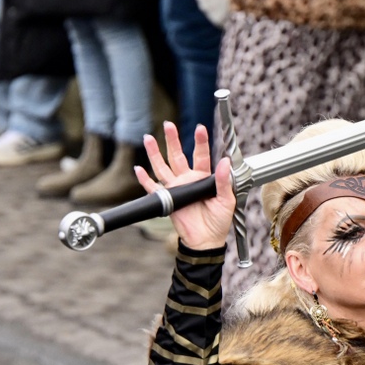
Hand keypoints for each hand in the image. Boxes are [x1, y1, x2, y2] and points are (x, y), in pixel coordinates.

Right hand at [136, 122, 236, 251]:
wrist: (205, 240)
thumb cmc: (218, 221)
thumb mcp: (225, 200)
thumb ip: (223, 181)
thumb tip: (225, 162)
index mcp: (203, 178)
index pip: (201, 155)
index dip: (200, 142)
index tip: (200, 128)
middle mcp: (187, 179)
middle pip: (177, 155)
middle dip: (172, 140)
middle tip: (168, 125)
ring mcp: (176, 188)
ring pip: (162, 167)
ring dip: (155, 153)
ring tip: (148, 138)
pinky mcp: (167, 199)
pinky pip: (153, 188)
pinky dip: (144, 179)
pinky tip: (138, 168)